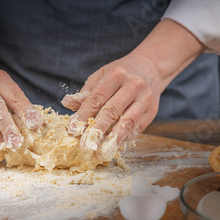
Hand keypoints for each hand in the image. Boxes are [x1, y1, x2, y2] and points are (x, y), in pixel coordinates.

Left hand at [63, 19, 205, 153]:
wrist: (150, 67)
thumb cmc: (121, 73)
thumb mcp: (102, 75)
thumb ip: (86, 92)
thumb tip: (67, 104)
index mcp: (116, 74)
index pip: (96, 98)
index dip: (83, 115)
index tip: (73, 129)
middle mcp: (132, 85)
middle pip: (112, 111)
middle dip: (97, 130)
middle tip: (85, 146)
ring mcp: (144, 98)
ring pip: (127, 122)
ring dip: (113, 139)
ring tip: (101, 152)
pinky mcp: (152, 110)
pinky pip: (138, 128)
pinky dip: (125, 139)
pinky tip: (114, 147)